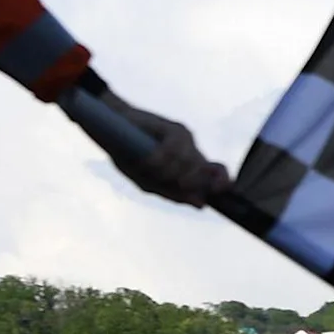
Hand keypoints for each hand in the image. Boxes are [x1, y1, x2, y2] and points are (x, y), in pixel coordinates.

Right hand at [61, 83, 231, 206]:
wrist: (111, 131)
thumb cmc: (131, 159)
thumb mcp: (150, 184)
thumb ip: (175, 195)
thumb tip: (202, 204)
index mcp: (190, 169)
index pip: (220, 174)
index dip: (223, 183)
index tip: (216, 192)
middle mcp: (192, 153)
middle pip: (204, 172)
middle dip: (187, 183)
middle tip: (163, 180)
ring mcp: (186, 140)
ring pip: (189, 162)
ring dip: (168, 172)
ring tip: (147, 168)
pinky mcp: (175, 128)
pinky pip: (175, 148)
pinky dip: (161, 159)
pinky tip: (147, 160)